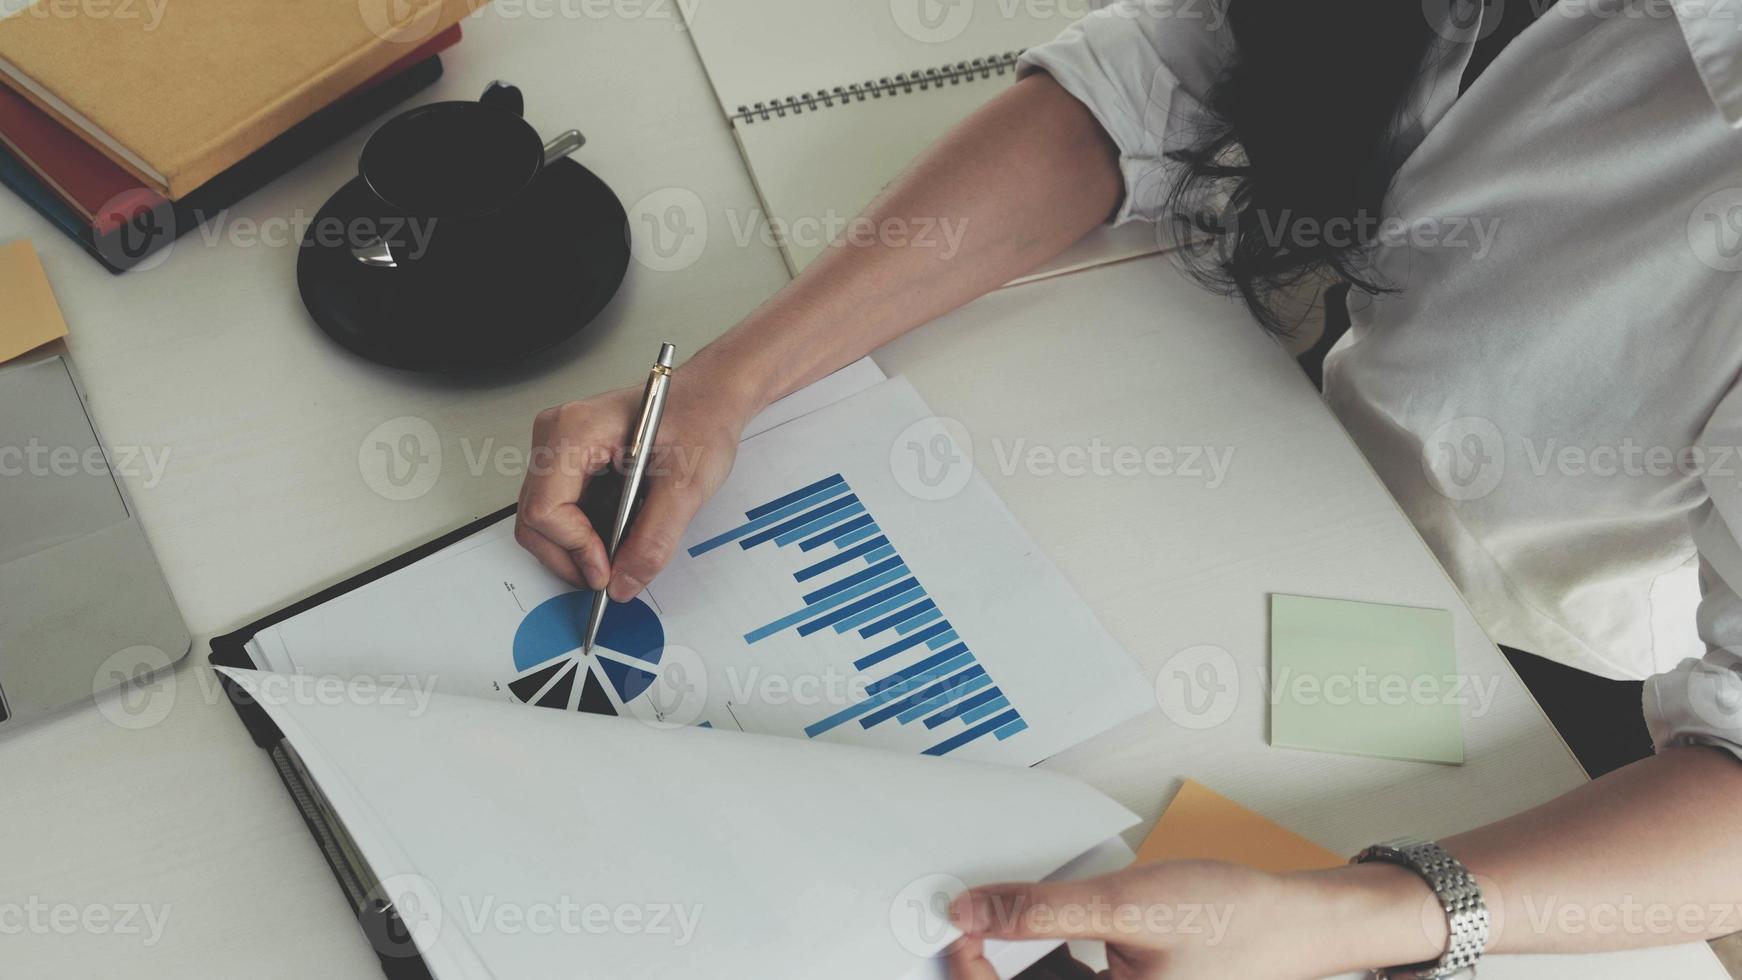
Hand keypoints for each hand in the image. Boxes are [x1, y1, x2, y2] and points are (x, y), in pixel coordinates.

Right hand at [515, 360, 757, 598]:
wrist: (710, 398)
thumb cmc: (699, 419)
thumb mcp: (687, 484)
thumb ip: (655, 538)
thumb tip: (624, 582)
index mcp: (575, 430)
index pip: (546, 508)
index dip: (575, 550)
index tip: (608, 571)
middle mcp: (555, 436)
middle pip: (535, 520)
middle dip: (571, 557)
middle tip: (613, 576)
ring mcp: (557, 450)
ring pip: (542, 521)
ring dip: (576, 550)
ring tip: (618, 555)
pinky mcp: (568, 464)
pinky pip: (558, 512)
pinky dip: (582, 536)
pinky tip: (615, 535)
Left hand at [946, 860, 1443, 979]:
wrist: (1300, 922)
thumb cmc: (1234, 919)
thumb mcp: (1125, 905)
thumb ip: (1041, 910)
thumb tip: (973, 912)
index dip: (970, 970)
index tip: (959, 927)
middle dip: (996, 963)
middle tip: (975, 918)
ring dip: (1025, 959)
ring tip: (1008, 920)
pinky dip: (1056, 957)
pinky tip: (1056, 928)